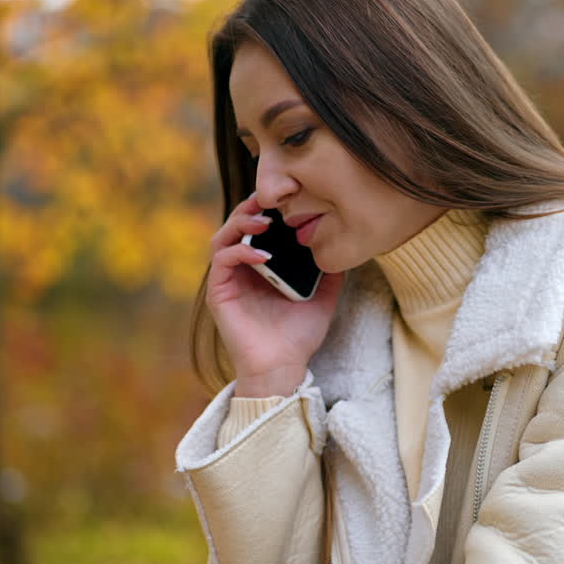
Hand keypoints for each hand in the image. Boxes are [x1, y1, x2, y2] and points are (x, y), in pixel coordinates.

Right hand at [205, 193, 344, 397]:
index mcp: (260, 266)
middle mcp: (240, 269)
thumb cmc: (298, 335)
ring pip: (222, 237)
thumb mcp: (322, 296)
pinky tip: (264, 255)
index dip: (266, 207)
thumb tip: (344, 245)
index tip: (286, 196)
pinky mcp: (218, 293)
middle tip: (270, 199)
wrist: (283, 367)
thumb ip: (329, 271)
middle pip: (236, 224)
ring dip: (241, 223)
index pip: (256, 226)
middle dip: (251, 207)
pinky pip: (222, 261)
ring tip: (265, 221)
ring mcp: (228, 280)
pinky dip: (240, 251)